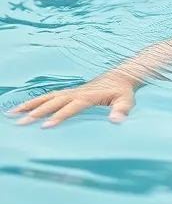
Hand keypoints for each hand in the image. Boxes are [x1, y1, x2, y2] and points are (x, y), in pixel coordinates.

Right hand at [9, 75, 136, 127]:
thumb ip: (122, 110)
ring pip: (46, 98)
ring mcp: (70, 92)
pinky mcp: (68, 93)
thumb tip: (116, 121)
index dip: (59, 116)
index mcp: (88, 97)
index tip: (46, 126)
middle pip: (53, 102)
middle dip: (37, 113)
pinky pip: (48, 97)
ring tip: (12, 114)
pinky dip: (34, 101)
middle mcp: (76, 93)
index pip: (71, 107)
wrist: (120, 77)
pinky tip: (22, 108)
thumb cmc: (123, 92)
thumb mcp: (127, 101)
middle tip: (21, 124)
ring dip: (29, 105)